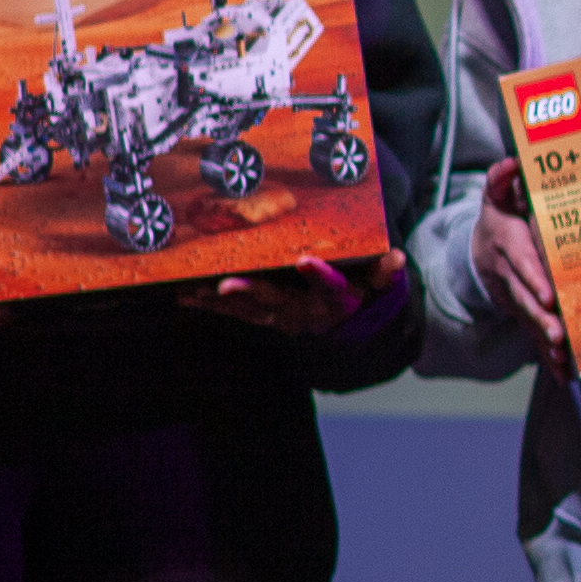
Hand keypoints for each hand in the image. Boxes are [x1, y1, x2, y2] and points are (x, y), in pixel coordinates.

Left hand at [182, 250, 396, 337]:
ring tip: (194, 290)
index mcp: (337, 299)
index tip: (306, 261)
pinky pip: (235, 313)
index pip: (332, 288)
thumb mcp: (378, 283)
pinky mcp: (264, 317)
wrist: (348, 323)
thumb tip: (395, 258)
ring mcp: (281, 317)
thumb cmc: (361, 291)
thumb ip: (384, 272)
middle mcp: (306, 313)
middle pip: (279, 301)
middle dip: (252, 291)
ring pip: (249, 309)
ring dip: (221, 301)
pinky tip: (185, 297)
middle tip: (226, 284)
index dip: (320, 276)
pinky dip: (210, 306)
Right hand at [473, 157, 569, 373]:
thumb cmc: (499, 220)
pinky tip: (561, 372)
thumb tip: (510, 162)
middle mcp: (509, 274)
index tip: (548, 294)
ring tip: (562, 356)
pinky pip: (533, 333)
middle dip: (541, 317)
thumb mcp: (496, 195)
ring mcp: (514, 296)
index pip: (521, 261)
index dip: (533, 278)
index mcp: (507, 245)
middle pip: (525, 297)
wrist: (478, 251)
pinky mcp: (522, 311)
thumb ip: (501, 180)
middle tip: (559, 335)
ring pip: (529, 319)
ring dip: (545, 339)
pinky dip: (545, 354)